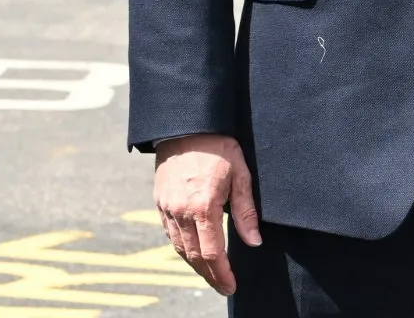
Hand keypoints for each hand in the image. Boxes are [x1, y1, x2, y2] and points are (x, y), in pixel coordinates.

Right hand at [153, 133, 261, 295]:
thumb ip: (246, 211)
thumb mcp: (241, 175)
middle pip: (193, 255)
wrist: (186, 127)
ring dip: (194, 265)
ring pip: (179, 248)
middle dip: (209, 275)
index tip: (231, 285)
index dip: (222, 272)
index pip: (212, 252)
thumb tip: (254, 241)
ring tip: (211, 275)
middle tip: (223, 287)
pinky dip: (182, 248)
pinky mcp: (159, 203)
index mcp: (203, 207)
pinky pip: (169, 234)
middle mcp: (180, 212)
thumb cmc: (219, 147)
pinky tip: (192, 253)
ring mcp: (167, 209)